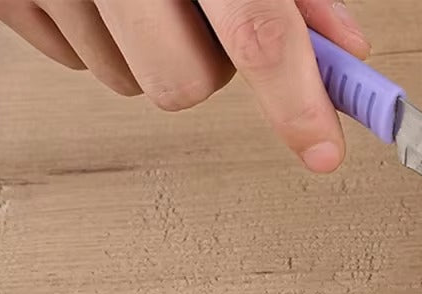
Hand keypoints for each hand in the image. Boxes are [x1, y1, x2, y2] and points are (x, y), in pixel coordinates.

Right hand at [0, 1, 370, 171]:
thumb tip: (341, 44)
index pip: (256, 32)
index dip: (296, 101)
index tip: (322, 149)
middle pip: (184, 84)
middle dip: (206, 66)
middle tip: (202, 15)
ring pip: (131, 82)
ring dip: (154, 52)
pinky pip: (79, 61)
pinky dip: (105, 37)